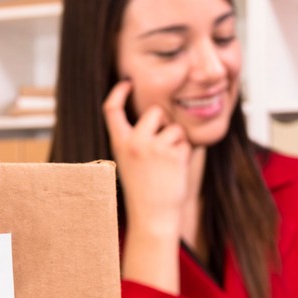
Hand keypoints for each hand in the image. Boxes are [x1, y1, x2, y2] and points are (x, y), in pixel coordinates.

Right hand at [102, 80, 189, 237]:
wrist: (153, 216)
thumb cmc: (143, 189)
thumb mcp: (129, 161)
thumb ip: (136, 138)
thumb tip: (155, 114)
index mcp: (119, 143)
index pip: (111, 109)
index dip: (119, 92)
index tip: (128, 82)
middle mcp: (135, 142)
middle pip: (154, 111)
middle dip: (163, 122)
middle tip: (161, 145)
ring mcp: (154, 147)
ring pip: (174, 128)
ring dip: (176, 141)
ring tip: (167, 164)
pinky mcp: (174, 154)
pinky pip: (185, 142)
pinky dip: (184, 153)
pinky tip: (174, 170)